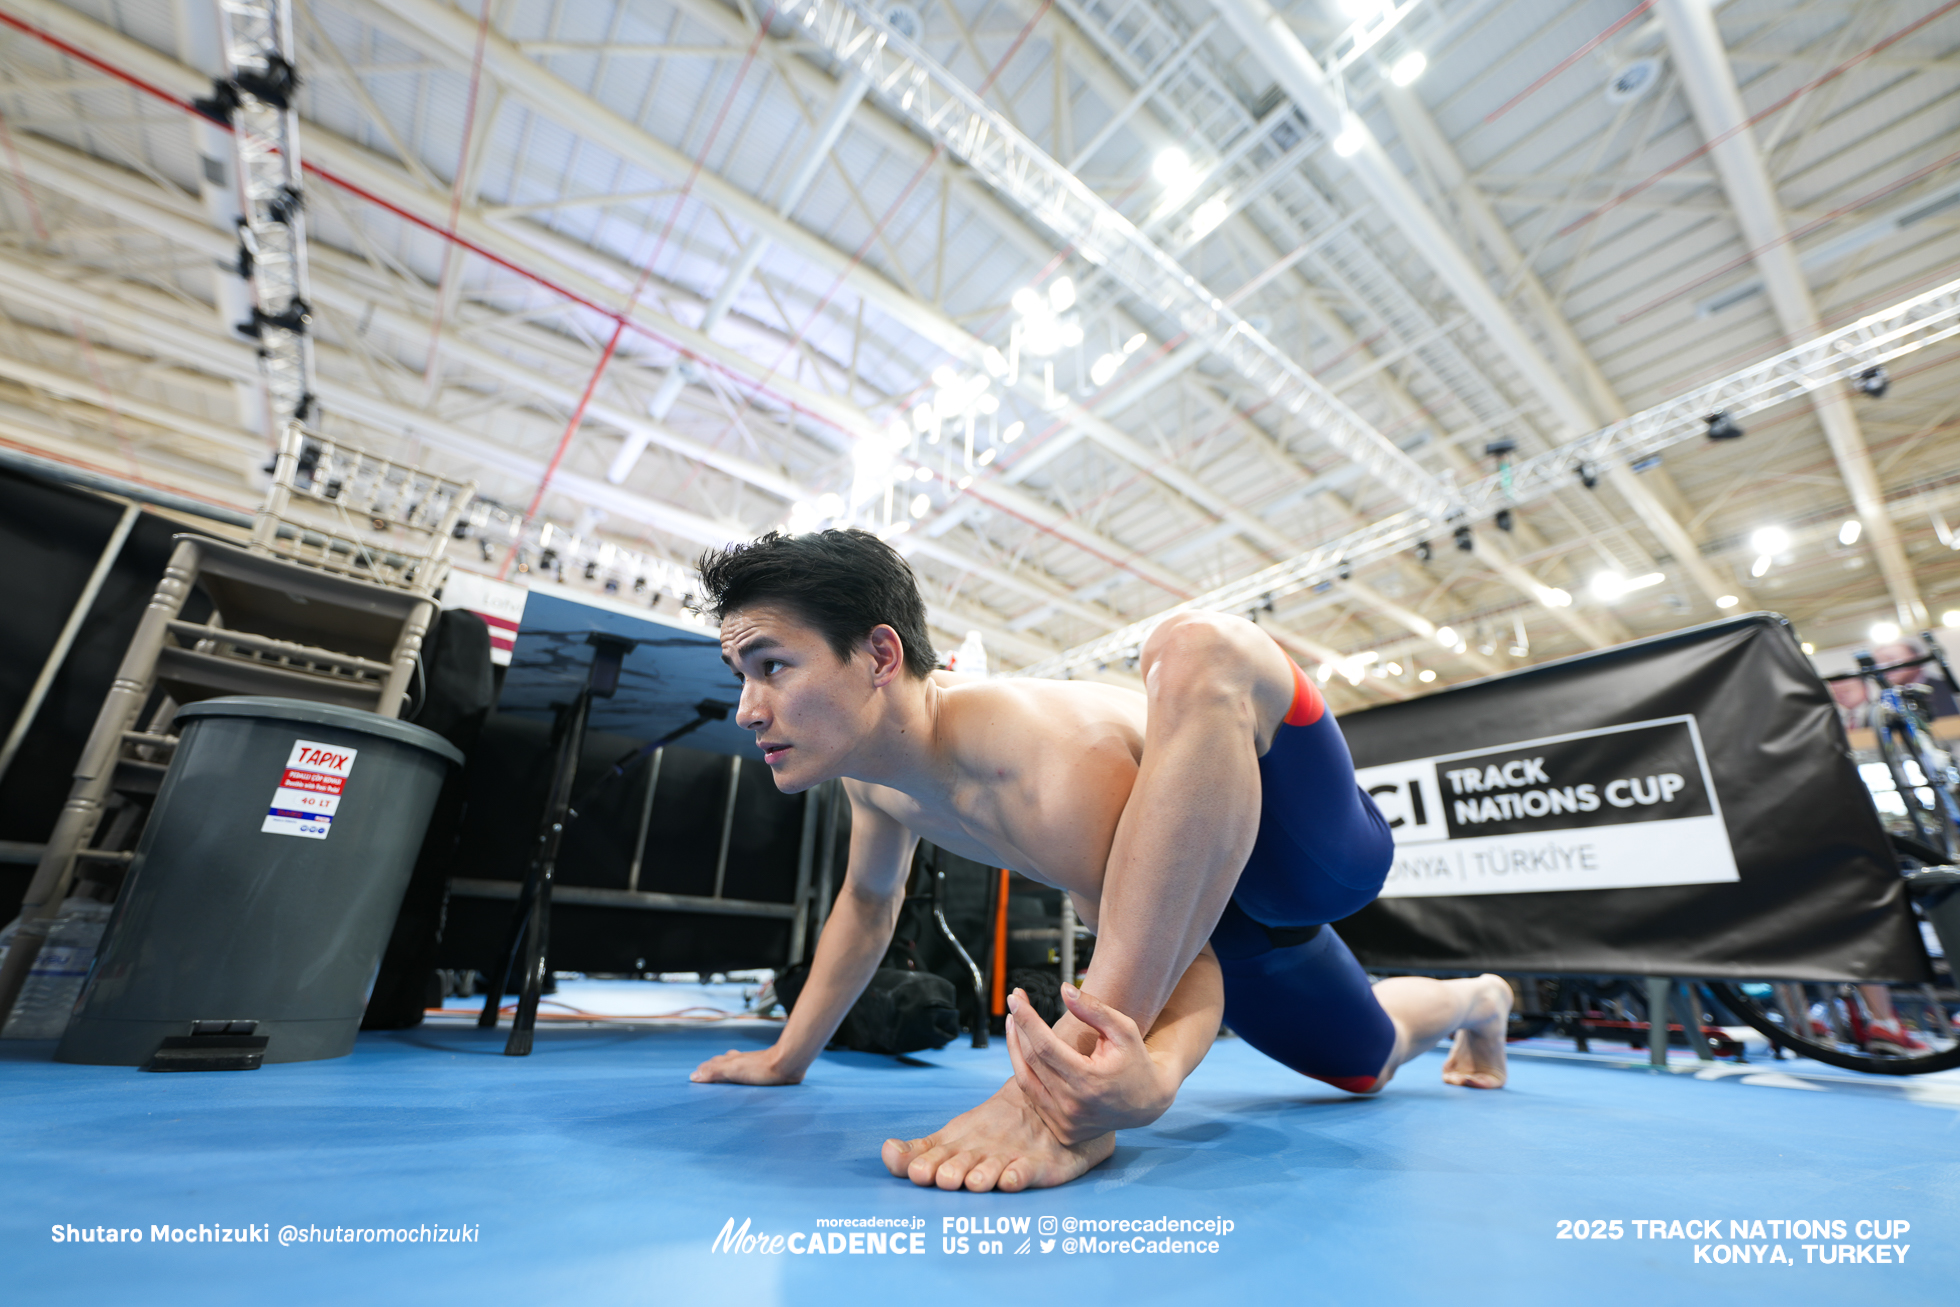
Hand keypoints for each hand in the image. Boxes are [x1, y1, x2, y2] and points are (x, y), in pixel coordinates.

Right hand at [690, 1047, 802, 1084]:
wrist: (787, 1064)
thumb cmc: (761, 1068)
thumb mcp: (733, 1070)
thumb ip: (714, 1073)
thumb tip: (694, 1076)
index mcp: (731, 1060)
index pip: (713, 1064)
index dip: (704, 1069)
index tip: (696, 1075)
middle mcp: (740, 1060)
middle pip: (723, 1063)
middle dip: (714, 1068)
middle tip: (706, 1073)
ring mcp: (752, 1064)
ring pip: (735, 1065)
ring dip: (727, 1069)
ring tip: (722, 1074)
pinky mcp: (764, 1070)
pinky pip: (747, 1072)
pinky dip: (741, 1074)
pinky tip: (745, 1078)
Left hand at [1005, 984, 1178, 1144]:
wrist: (1146, 1105)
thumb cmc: (1136, 1061)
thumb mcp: (1123, 1031)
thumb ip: (1094, 1010)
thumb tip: (1064, 989)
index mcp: (1090, 1081)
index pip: (1046, 1046)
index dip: (1027, 1019)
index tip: (1015, 997)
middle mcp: (1074, 1105)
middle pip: (1032, 1059)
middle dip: (1020, 1026)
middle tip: (1015, 1001)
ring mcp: (1065, 1121)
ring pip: (1025, 1079)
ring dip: (1015, 1047)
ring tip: (1013, 1022)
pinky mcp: (1061, 1129)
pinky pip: (1032, 1095)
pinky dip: (1025, 1070)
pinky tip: (1024, 1049)